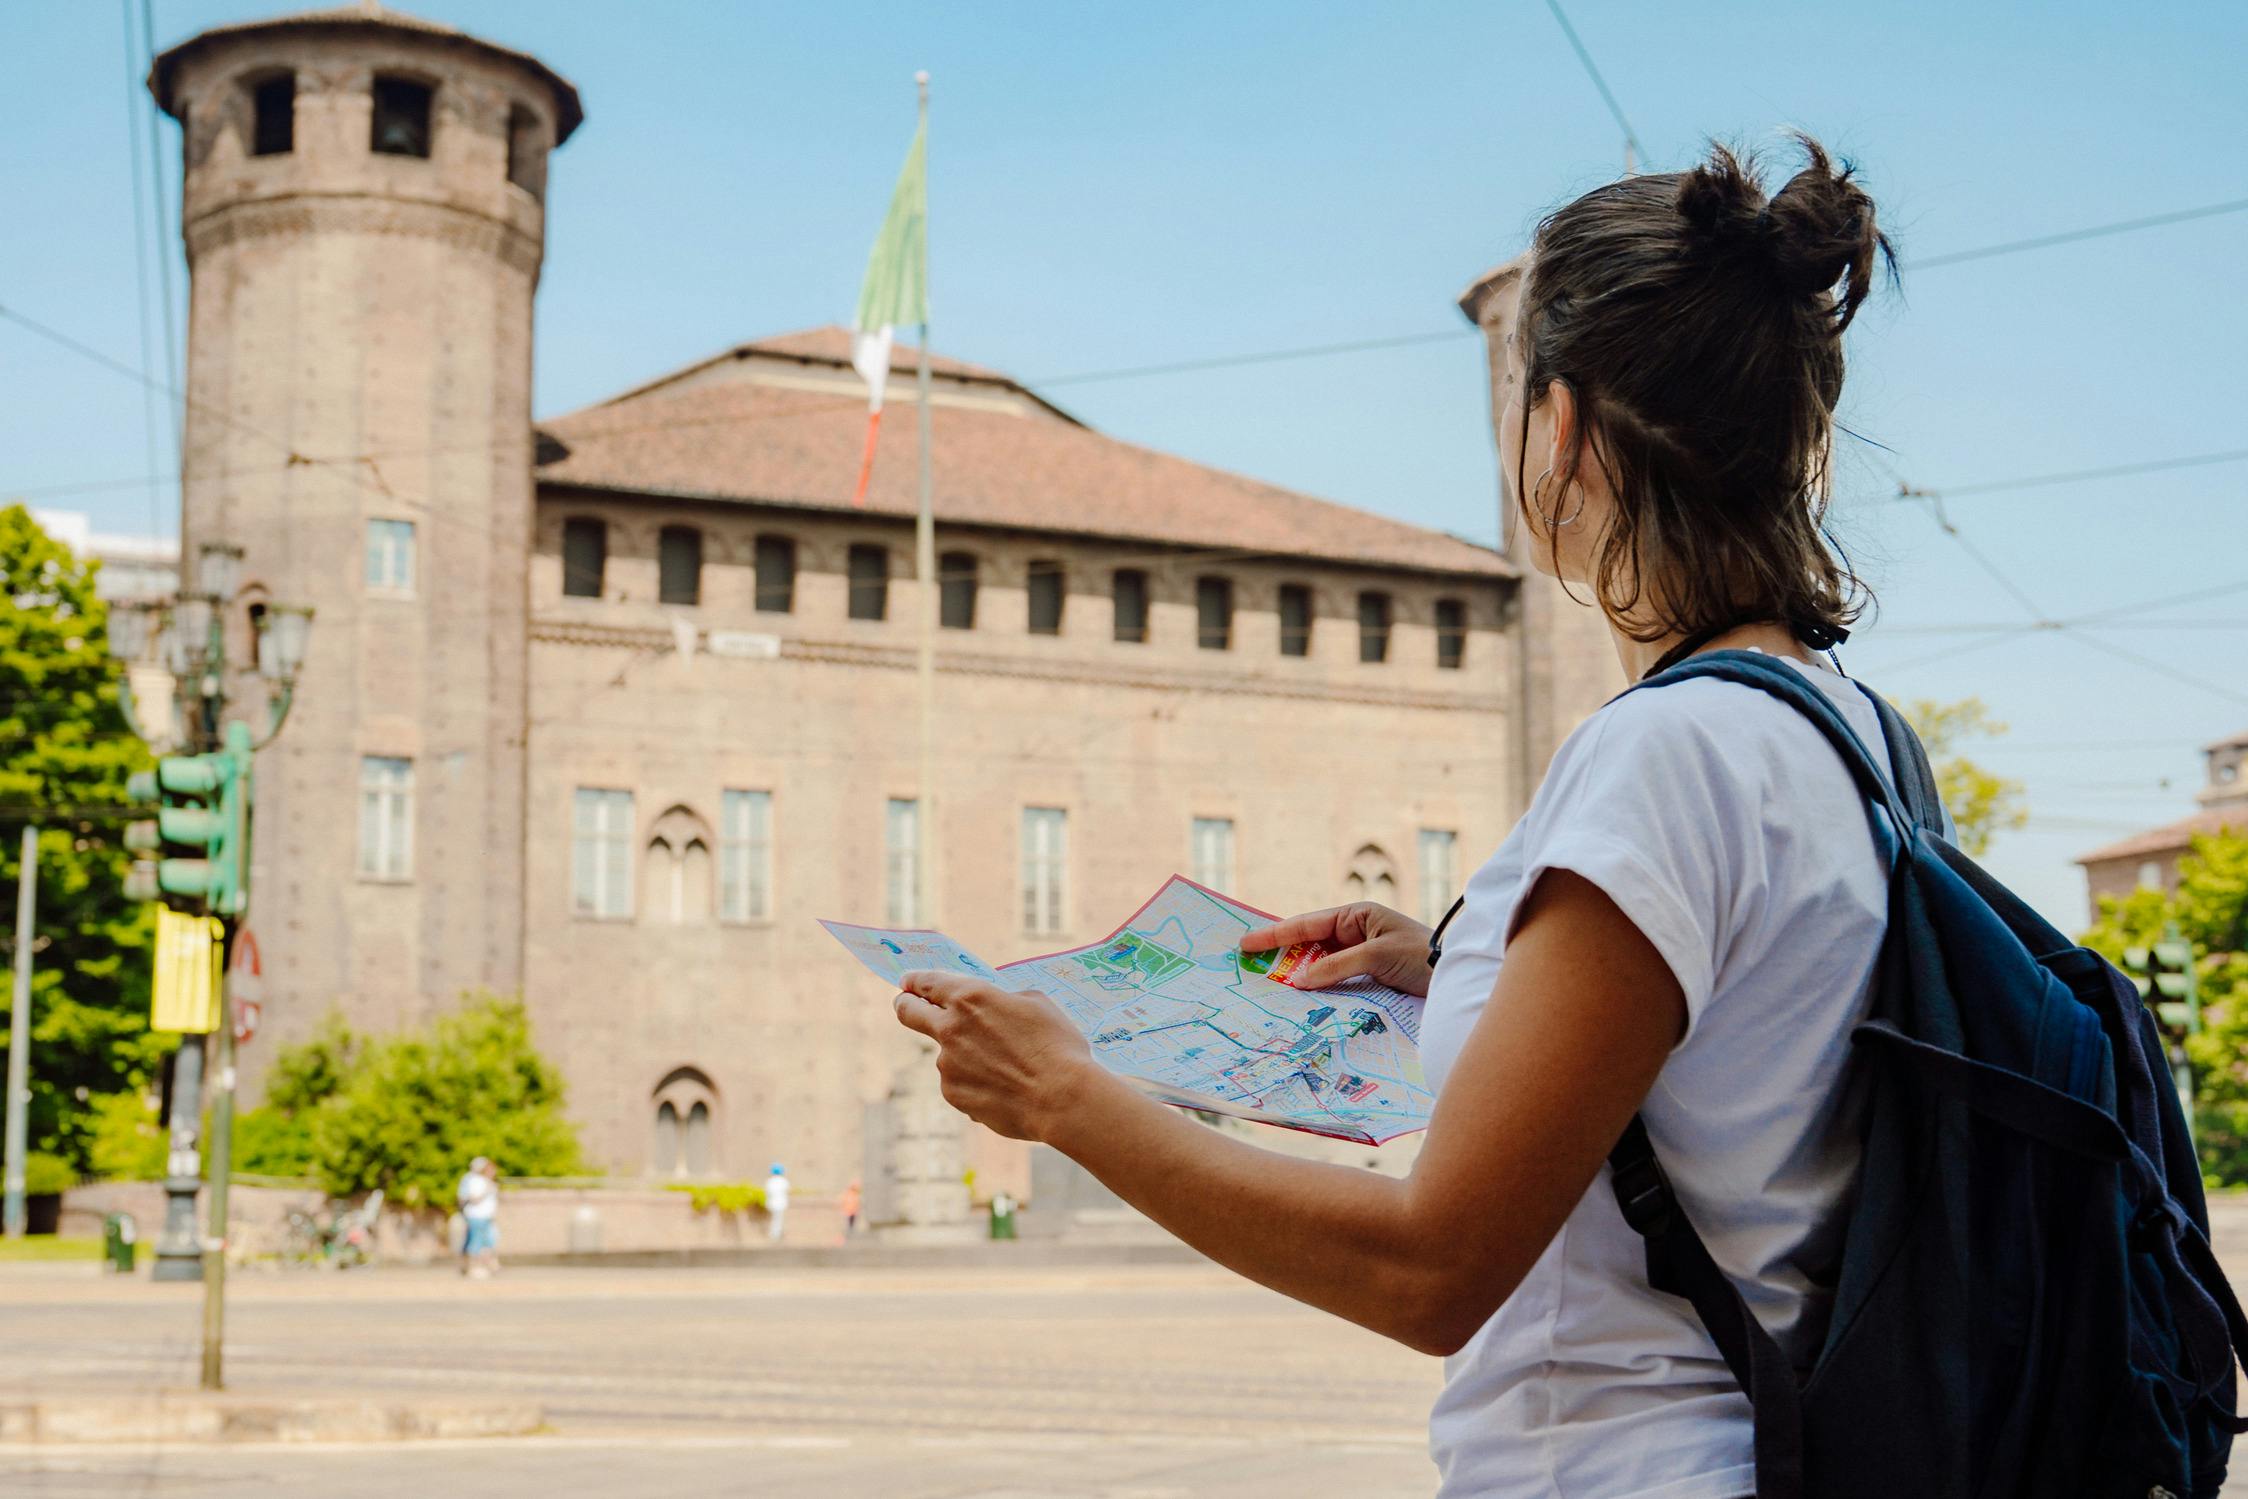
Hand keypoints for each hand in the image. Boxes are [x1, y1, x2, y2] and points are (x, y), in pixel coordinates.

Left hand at [892, 971, 1099, 1140]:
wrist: (1061, 1098)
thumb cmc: (1056, 1046)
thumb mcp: (1035, 1004)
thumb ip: (1003, 1000)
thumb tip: (994, 1007)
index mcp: (970, 997)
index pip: (927, 983)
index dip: (915, 981)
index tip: (908, 983)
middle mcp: (950, 1028)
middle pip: (908, 1012)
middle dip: (905, 1005)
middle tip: (908, 1005)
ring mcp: (947, 1065)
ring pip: (946, 1054)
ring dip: (964, 1055)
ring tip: (1006, 1068)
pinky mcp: (953, 1095)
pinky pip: (960, 1083)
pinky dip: (976, 1083)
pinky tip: (1005, 1088)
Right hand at [1239, 903, 1435, 997]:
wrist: (1457, 977)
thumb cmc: (1422, 955)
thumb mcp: (1379, 955)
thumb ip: (1337, 966)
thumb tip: (1299, 981)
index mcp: (1355, 916)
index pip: (1307, 925)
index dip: (1275, 935)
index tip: (1245, 945)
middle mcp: (1354, 935)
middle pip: (1308, 947)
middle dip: (1280, 958)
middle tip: (1247, 970)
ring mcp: (1359, 959)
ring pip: (1318, 969)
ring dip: (1298, 980)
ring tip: (1266, 991)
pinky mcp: (1366, 982)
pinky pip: (1334, 986)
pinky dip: (1317, 994)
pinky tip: (1301, 1004)